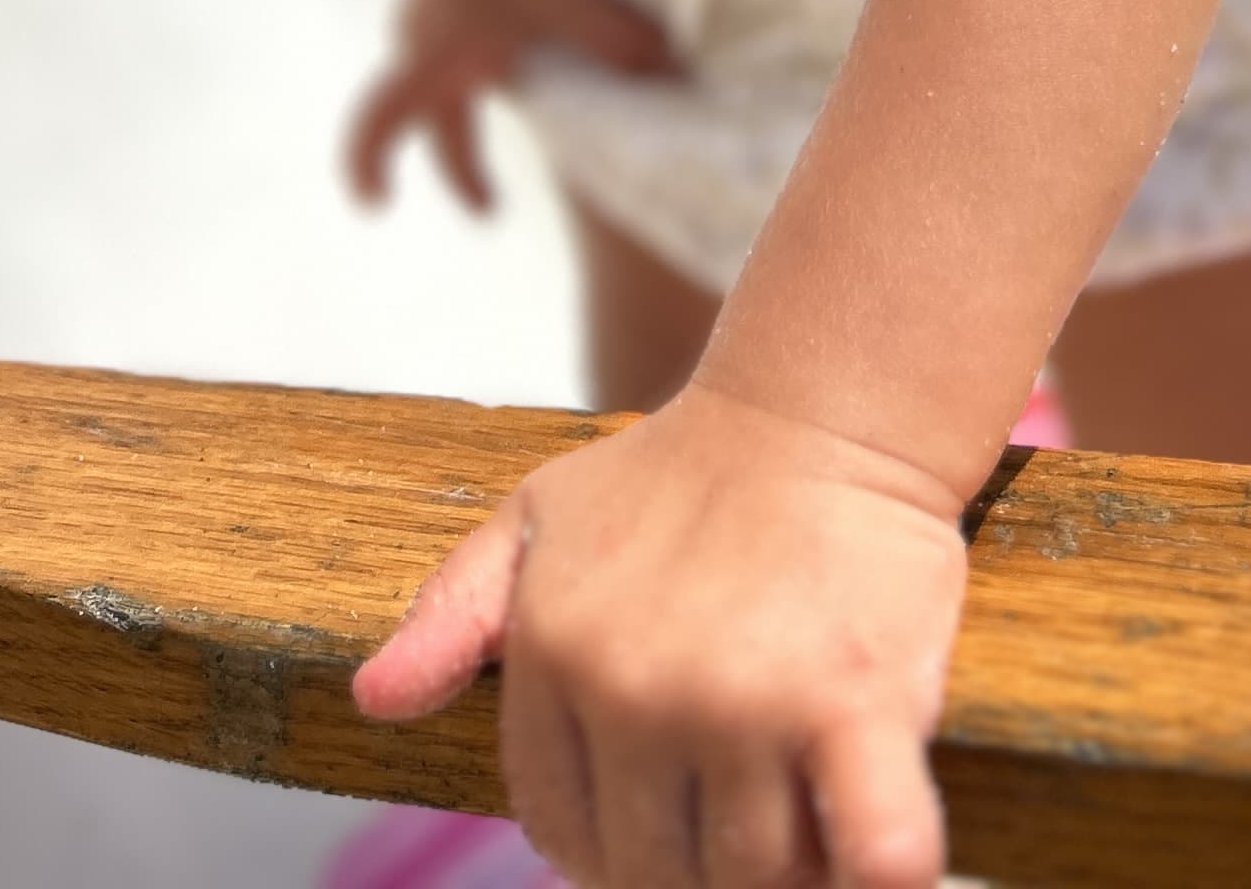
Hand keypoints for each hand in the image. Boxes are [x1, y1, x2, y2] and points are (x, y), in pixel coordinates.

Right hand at [348, 0, 674, 213]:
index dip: (370, 169)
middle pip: (432, 119)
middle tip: (491, 209)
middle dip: (462, 164)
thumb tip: (676, 87)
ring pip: (455, 78)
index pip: (378, 125)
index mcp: (431, 53)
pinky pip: (471, 42)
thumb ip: (620, 45)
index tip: (378, 207)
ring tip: (542, 123)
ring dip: (484, 107)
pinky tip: (544, 52)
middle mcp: (420, 34)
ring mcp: (433, 4)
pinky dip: (503, 62)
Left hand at [356, 385, 965, 887]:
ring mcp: (743, 701)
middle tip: (743, 799)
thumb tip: (372, 703)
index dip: (608, 842)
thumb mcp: (539, 518)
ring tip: (803, 801)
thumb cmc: (680, 472)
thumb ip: (451, 613)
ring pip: (753, 877)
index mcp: (557, 655)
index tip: (660, 810)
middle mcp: (636, 689)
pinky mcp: (853, 704)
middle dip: (698, 858)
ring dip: (786, 867)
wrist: (820, 408)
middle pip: (656, 869)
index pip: (558, 830)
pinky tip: (870, 858)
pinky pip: (874, 852)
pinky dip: (877, 875)